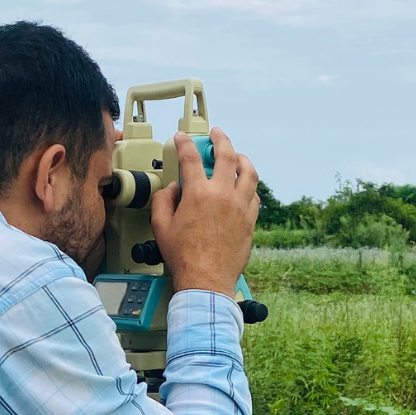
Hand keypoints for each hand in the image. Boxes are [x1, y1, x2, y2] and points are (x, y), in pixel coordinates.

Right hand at [150, 127, 259, 298]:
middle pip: (226, 155)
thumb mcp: (161, 226)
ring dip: (242, 159)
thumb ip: (163, 201)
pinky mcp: (250, 221)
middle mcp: (222, 195)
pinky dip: (249, 185)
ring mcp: (240, 207)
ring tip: (237, 155)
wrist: (206, 280)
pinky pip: (254, 195)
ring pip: (248, 172)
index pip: (190, 158)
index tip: (181, 139)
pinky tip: (244, 186)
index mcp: (198, 194)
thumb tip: (172, 190)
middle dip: (220, 139)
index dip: (184, 143)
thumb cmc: (184, 258)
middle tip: (216, 134)